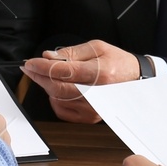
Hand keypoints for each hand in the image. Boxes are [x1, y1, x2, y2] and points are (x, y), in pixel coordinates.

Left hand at [20, 40, 140, 122]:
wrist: (136, 80)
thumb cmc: (118, 62)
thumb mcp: (97, 47)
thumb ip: (71, 52)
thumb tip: (49, 56)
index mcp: (99, 73)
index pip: (63, 71)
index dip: (42, 67)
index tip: (30, 63)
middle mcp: (96, 94)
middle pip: (57, 88)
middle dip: (39, 77)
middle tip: (30, 68)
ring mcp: (93, 108)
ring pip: (58, 99)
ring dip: (47, 87)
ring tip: (49, 75)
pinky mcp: (90, 117)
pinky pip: (62, 111)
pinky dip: (55, 100)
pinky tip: (59, 90)